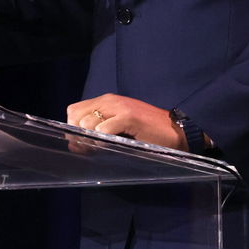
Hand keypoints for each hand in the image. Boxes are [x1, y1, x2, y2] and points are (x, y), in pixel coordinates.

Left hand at [66, 94, 185, 150]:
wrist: (175, 131)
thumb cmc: (147, 133)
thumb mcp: (119, 128)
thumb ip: (97, 133)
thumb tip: (74, 145)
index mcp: (106, 100)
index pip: (74, 110)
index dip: (73, 127)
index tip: (83, 141)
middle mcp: (110, 100)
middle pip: (76, 116)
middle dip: (78, 135)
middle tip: (90, 148)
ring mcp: (120, 107)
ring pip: (87, 123)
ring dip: (90, 139)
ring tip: (102, 147)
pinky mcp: (129, 117)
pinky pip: (104, 129)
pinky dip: (102, 140)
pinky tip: (112, 145)